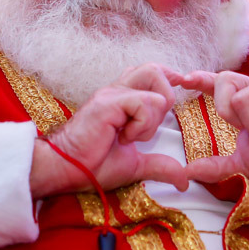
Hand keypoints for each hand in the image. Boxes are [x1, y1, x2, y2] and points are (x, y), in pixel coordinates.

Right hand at [29, 63, 189, 196]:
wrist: (65, 170)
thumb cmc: (91, 165)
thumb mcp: (135, 165)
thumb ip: (159, 166)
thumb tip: (183, 181)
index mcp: (122, 98)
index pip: (151, 72)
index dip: (168, 80)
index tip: (175, 97)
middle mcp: (117, 90)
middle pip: (155, 69)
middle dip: (166, 96)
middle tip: (149, 126)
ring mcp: (111, 94)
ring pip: (154, 79)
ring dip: (154, 112)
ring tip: (135, 133)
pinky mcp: (108, 103)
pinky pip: (143, 102)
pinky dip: (142, 124)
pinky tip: (125, 138)